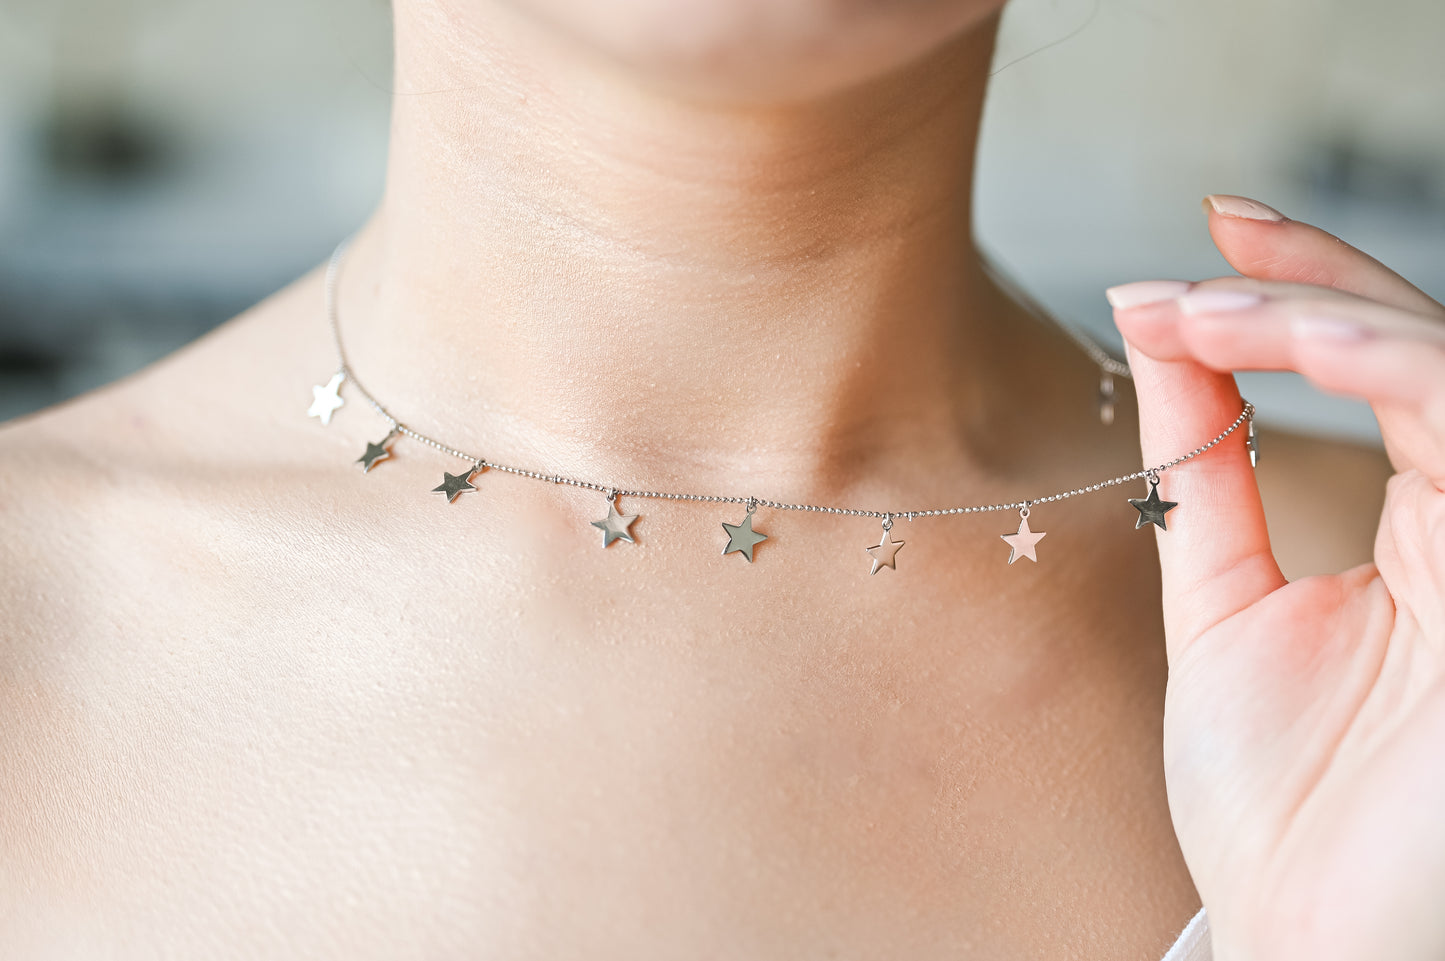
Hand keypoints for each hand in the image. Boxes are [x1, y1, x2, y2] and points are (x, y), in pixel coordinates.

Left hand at [1106, 194, 1444, 960]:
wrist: (1303, 941)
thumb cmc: (1277, 803)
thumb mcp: (1222, 605)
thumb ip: (1209, 472)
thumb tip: (1166, 344)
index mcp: (1432, 535)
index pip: (1390, 369)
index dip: (1305, 289)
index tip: (1202, 241)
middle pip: (1429, 348)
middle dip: (1310, 282)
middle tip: (1196, 247)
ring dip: (1326, 314)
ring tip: (1197, 304)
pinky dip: (1386, 365)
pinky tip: (1278, 339)